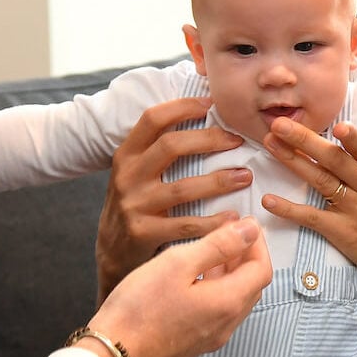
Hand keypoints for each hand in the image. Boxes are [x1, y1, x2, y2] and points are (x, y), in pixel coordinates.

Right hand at [89, 216, 271, 356]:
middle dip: (247, 256)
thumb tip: (250, 230)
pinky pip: (219, 311)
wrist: (112, 355)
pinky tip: (195, 276)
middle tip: (230, 232)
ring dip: (232, 272)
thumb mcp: (178, 263)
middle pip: (252, 285)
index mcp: (228, 303)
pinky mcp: (195, 342)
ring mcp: (211, 337)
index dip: (257, 243)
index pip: (262, 269)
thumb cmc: (140, 307)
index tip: (244, 223)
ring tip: (212, 249)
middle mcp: (226, 324)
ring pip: (235, 298)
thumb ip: (218, 245)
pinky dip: (217, 288)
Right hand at [95, 97, 251, 299]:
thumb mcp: (136, 171)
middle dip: (210, 139)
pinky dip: (213, 222)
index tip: (211, 105)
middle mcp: (127, 176)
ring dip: (219, 181)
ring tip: (245, 177)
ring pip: (182, 187)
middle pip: (171, 146)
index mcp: (127, 154)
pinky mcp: (144, 233)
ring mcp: (134, 205)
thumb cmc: (135, 203)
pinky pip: (185, 224)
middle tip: (238, 140)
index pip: (153, 119)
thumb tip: (201, 114)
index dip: (182, 107)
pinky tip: (233, 217)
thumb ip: (158, 149)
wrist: (111, 251)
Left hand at [260, 117, 356, 283]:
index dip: (352, 137)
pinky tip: (268, 200)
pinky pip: (312, 217)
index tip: (336, 125)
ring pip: (320, 180)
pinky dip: (288, 209)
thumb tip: (337, 129)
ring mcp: (355, 209)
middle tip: (279, 124)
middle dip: (304, 139)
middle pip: (333, 159)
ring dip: (292, 160)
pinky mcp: (342, 231)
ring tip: (270, 144)